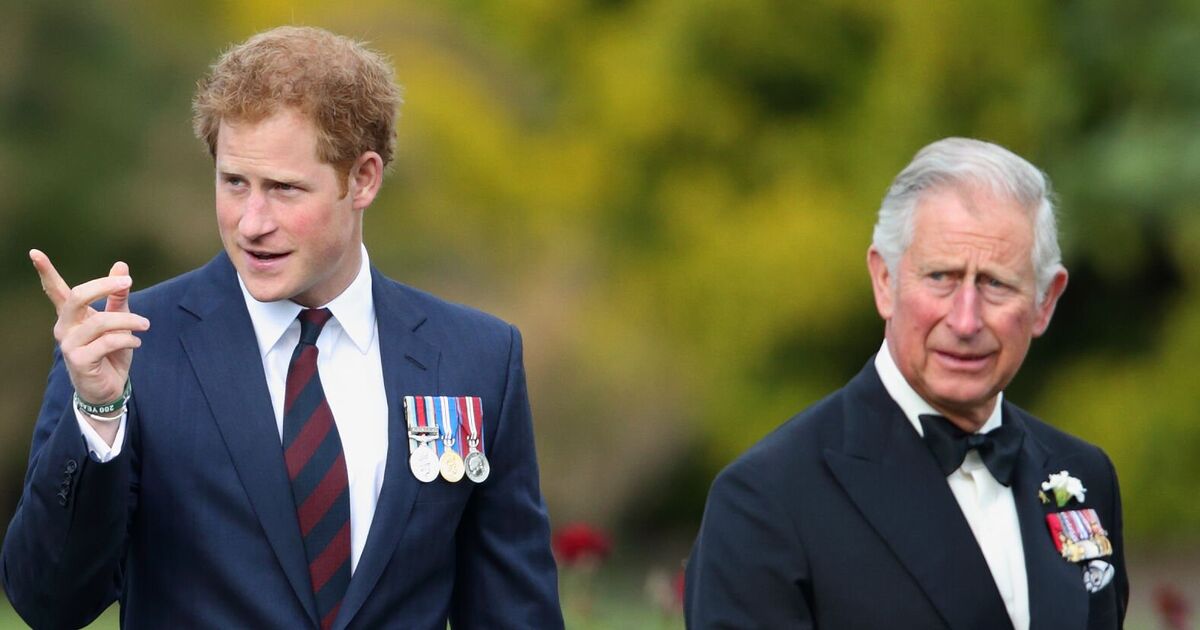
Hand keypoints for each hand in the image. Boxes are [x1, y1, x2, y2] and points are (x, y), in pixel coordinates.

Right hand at [31, 249, 149, 406]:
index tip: (34, 252)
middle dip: (104, 286)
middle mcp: (65, 327)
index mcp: (71, 315)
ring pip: (99, 321)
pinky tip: (137, 342)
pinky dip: (127, 339)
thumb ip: (118, 296)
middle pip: (78, 297)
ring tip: (145, 324)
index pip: (55, 290)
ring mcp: (69, 344)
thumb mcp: (118, 321)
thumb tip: (121, 266)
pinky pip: (107, 342)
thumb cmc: (111, 353)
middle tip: (128, 282)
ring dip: (128, 320)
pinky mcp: (79, 360)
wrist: (109, 389)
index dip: (45, 271)